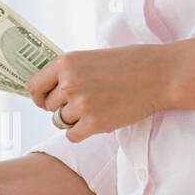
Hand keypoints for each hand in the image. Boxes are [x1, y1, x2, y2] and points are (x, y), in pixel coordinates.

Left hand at [27, 45, 171, 139]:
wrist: (160, 74)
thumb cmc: (129, 63)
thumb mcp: (91, 58)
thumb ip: (68, 73)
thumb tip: (47, 93)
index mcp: (66, 63)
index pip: (34, 87)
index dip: (39, 96)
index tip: (46, 100)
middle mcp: (69, 83)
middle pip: (48, 107)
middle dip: (61, 107)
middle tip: (85, 102)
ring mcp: (81, 104)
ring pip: (60, 122)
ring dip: (74, 120)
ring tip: (96, 107)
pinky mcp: (95, 124)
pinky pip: (72, 136)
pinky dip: (81, 132)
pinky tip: (97, 121)